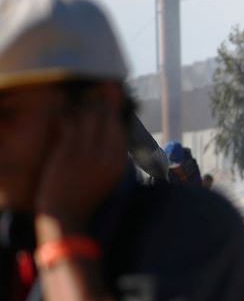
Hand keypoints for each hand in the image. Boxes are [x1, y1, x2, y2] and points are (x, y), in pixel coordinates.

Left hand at [36, 98, 126, 236]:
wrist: (66, 217)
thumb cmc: (85, 198)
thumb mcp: (107, 178)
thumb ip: (111, 157)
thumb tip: (114, 135)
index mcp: (119, 162)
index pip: (120, 128)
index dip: (117, 109)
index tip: (117, 93)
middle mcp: (107, 155)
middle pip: (108, 119)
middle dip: (106, 99)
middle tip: (106, 83)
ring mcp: (87, 153)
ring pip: (90, 119)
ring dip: (87, 102)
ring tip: (85, 91)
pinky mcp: (68, 153)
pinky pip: (70, 125)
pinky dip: (69, 113)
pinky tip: (66, 105)